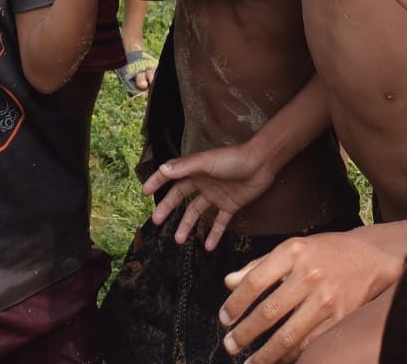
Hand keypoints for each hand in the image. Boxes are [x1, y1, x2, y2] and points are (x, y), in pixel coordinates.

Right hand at [142, 140, 277, 250]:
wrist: (261, 164)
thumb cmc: (233, 159)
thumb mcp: (206, 162)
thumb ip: (185, 167)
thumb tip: (162, 170)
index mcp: (196, 170)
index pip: (172, 177)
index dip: (158, 181)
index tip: (144, 192)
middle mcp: (204, 183)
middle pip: (181, 198)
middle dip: (169, 209)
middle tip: (157, 221)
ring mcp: (216, 195)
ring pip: (197, 213)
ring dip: (188, 226)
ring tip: (179, 240)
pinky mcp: (230, 206)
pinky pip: (219, 222)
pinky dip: (213, 234)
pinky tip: (208, 247)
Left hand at [219, 228, 392, 361]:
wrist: (369, 257)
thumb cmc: (324, 252)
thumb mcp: (292, 249)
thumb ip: (259, 266)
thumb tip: (228, 283)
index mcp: (293, 252)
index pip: (255, 281)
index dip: (236, 303)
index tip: (224, 318)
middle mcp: (309, 275)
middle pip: (269, 312)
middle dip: (245, 333)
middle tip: (230, 345)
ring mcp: (325, 299)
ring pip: (288, 335)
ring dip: (265, 354)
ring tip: (249, 362)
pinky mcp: (339, 319)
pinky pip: (308, 344)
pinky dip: (290, 357)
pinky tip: (277, 361)